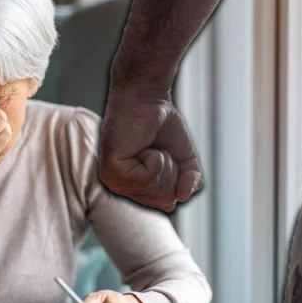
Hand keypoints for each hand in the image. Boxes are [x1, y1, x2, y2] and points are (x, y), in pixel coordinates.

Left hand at [99, 89, 202, 211]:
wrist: (146, 98)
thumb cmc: (162, 125)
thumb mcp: (185, 158)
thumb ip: (191, 181)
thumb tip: (183, 196)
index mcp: (137, 189)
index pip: (168, 204)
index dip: (177, 178)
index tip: (165, 153)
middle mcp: (123, 188)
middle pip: (164, 201)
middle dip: (171, 171)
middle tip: (157, 148)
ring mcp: (114, 182)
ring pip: (154, 191)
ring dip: (161, 162)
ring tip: (147, 146)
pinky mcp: (110, 172)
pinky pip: (145, 179)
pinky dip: (152, 159)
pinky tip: (139, 146)